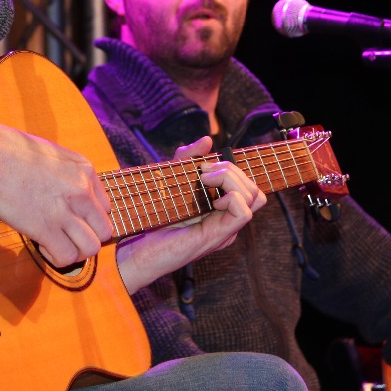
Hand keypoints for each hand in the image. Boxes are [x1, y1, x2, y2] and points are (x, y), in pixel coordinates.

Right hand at [0, 102, 112, 267]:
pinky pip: (66, 256)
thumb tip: (66, 191)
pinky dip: (56, 258)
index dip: (89, 219)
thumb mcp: (54, 154)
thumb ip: (68, 174)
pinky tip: (43, 247)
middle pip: (104, 231)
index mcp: (85, 170)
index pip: (105, 208)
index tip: (72, 220)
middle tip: (67, 236)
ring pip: (91, 248)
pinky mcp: (46, 228)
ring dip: (75, 252)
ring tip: (56, 244)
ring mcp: (66, 211)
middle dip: (87, 238)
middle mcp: (82, 191)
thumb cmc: (12, 150)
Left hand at [115, 136, 265, 292]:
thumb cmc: (153, 220)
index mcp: (220, 209)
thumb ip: (188, 159)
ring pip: (253, 196)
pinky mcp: (218, 236)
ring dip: (231, 179)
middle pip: (253, 188)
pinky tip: (212, 199)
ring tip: (205, 179)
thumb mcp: (171, 179)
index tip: (206, 163)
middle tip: (204, 171)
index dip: (233, 168)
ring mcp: (225, 229)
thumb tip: (208, 140)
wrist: (136, 251)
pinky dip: (232, 197)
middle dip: (231, 170)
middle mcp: (227, 220)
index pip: (247, 185)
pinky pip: (244, 212)